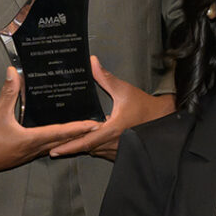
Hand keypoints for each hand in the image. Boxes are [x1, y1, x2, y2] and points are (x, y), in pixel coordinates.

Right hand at [0, 68, 102, 176]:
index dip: (79, 128)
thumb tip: (13, 72)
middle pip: (64, 141)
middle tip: (98, 126)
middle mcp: (36, 148)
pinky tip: (58, 134)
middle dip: (81, 133)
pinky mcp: (26, 154)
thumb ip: (7, 93)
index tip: (95, 124)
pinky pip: (47, 147)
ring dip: (71, 138)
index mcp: (32, 139)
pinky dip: (57, 141)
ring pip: (57, 145)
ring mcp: (31, 153)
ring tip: (83, 129)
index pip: (61, 132)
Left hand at [48, 55, 174, 158]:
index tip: (54, 150)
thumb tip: (92, 62)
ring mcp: (117, 150)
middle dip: (70, 147)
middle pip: (86, 149)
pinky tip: (88, 143)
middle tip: (52, 147)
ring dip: (82, 148)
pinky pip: (103, 153)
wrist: (163, 119)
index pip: (85, 142)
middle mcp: (113, 144)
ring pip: (94, 152)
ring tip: (65, 146)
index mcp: (112, 130)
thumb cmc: (144, 106)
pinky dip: (94, 148)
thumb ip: (105, 78)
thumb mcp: (123, 90)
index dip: (68, 147)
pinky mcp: (121, 153)